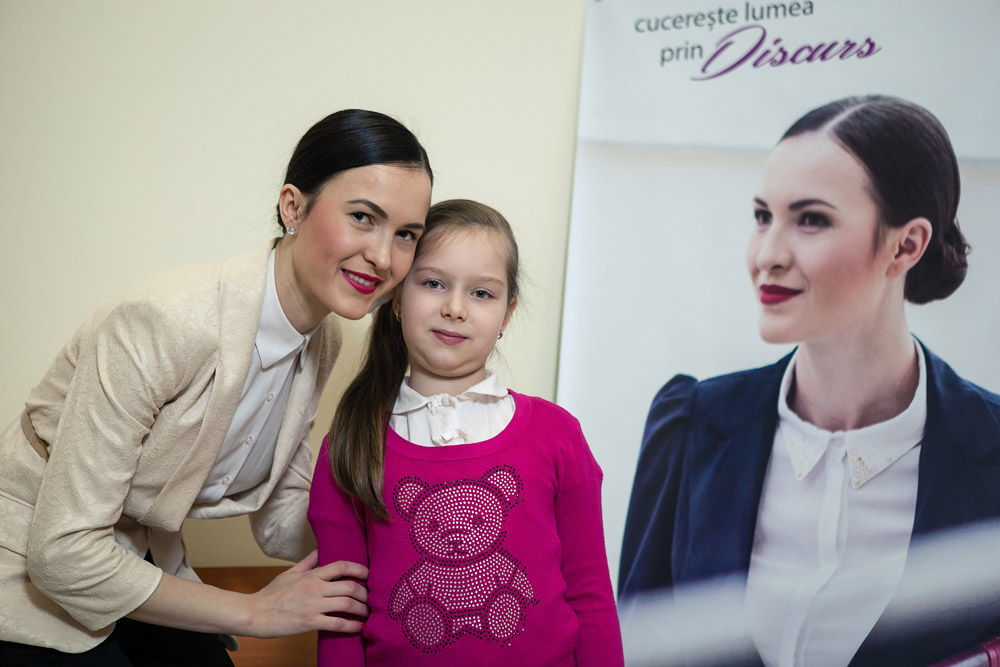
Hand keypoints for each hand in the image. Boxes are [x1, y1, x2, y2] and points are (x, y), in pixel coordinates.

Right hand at [246, 550, 368, 636]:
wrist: (254, 613)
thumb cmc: (271, 594)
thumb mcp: (290, 573)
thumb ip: (308, 561)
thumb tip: (320, 548)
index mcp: (311, 575)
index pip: (342, 566)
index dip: (360, 569)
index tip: (369, 574)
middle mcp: (315, 588)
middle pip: (350, 586)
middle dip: (366, 593)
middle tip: (371, 598)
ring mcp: (313, 605)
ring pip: (347, 604)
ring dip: (362, 609)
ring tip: (368, 613)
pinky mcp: (310, 622)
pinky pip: (337, 623)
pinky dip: (351, 626)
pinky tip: (359, 627)